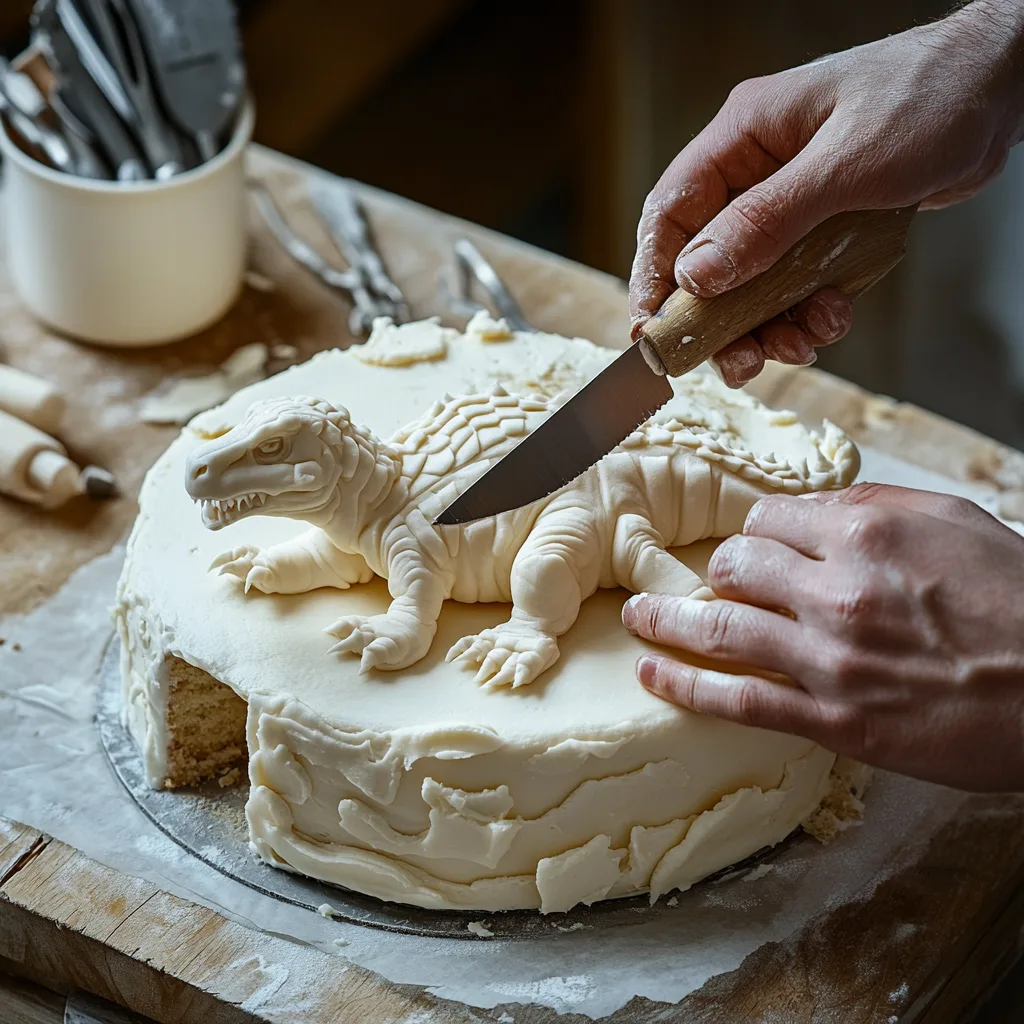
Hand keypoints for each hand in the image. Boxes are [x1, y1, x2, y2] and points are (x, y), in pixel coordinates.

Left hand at [622, 484, 1023, 791]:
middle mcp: (837, 589)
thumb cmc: (1019, 601)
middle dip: (719, 571)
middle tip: (712, 582)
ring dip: (665, 619)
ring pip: (718, 626)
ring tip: (636, 616)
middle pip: (734, 564)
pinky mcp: (834, 718)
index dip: (755, 532)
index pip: (767, 518)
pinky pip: (736, 699)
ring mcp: (829, 657)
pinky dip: (684, 684)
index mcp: (866, 532)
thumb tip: (812, 508)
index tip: (753, 546)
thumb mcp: (954, 523)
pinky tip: (654, 671)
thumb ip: (873, 507)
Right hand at [629, 0, 1023, 386]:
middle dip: (721, 318)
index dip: (654, 274)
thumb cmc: (926, 98)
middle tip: (737, 360)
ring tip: (796, 346)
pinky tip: (833, 316)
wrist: (1003, 89)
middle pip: (708, 260)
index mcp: (743, 140)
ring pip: (754, 283)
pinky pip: (799, 285)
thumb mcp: (843, 165)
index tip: (651, 329)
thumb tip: (696, 275)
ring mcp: (792, 203)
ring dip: (770, 324)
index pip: (671, 212)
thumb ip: (766, 222)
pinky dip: (812, 311)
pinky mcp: (826, 228)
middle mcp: (757, 174)